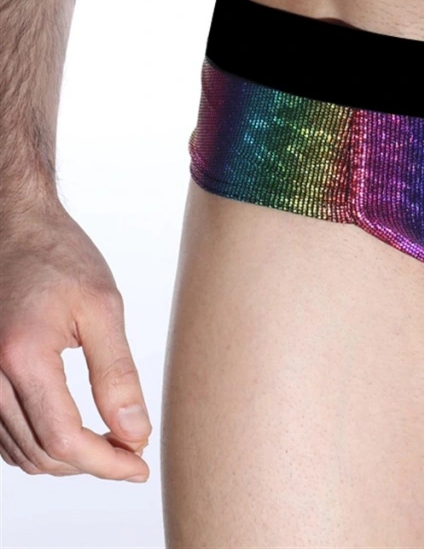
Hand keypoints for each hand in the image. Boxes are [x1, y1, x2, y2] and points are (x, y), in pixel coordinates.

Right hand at [0, 194, 151, 480]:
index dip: (106, 463)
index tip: (139, 466)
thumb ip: (117, 375)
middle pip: (41, 453)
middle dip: (90, 462)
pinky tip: (71, 430)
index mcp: (22, 357)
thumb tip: (134, 434)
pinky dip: (37, 444)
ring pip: (20, 452)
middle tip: (132, 450)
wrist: (15, 227)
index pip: (64, 439)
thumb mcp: (102, 307)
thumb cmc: (60, 256)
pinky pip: (3, 436)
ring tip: (108, 442)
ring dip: (65, 458)